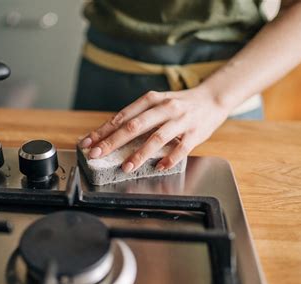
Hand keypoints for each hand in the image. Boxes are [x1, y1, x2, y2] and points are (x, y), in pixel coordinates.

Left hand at [79, 88, 229, 172]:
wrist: (212, 98)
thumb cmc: (179, 104)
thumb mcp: (156, 103)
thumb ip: (137, 116)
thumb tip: (109, 134)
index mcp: (152, 99)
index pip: (122, 116)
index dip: (103, 130)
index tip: (87, 142)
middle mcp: (165, 108)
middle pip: (135, 126)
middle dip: (113, 142)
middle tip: (97, 154)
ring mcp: (180, 120)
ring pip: (157, 138)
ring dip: (139, 154)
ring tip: (126, 167)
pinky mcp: (195, 133)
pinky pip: (181, 148)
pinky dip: (169, 159)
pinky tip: (159, 168)